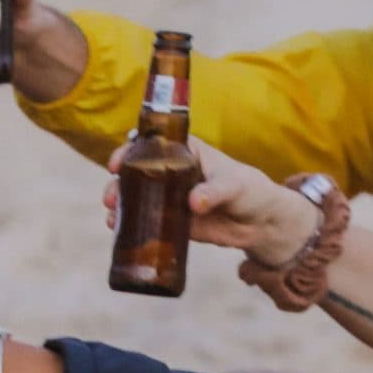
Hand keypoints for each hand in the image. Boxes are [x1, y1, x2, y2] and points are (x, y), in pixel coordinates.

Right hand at [103, 137, 318, 265]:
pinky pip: (146, 220)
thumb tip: (193, 203)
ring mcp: (169, 197)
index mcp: (185, 152)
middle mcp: (172, 172)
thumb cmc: (250, 190)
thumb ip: (215, 191)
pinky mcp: (172, 220)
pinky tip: (117, 229)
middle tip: (110, 197)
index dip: (130, 149)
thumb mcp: (234, 186)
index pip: (151, 144)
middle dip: (118, 182)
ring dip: (119, 203)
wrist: (261, 223)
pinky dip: (130, 224)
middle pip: (136, 171)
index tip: (117, 163)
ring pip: (136, 196)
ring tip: (111, 215)